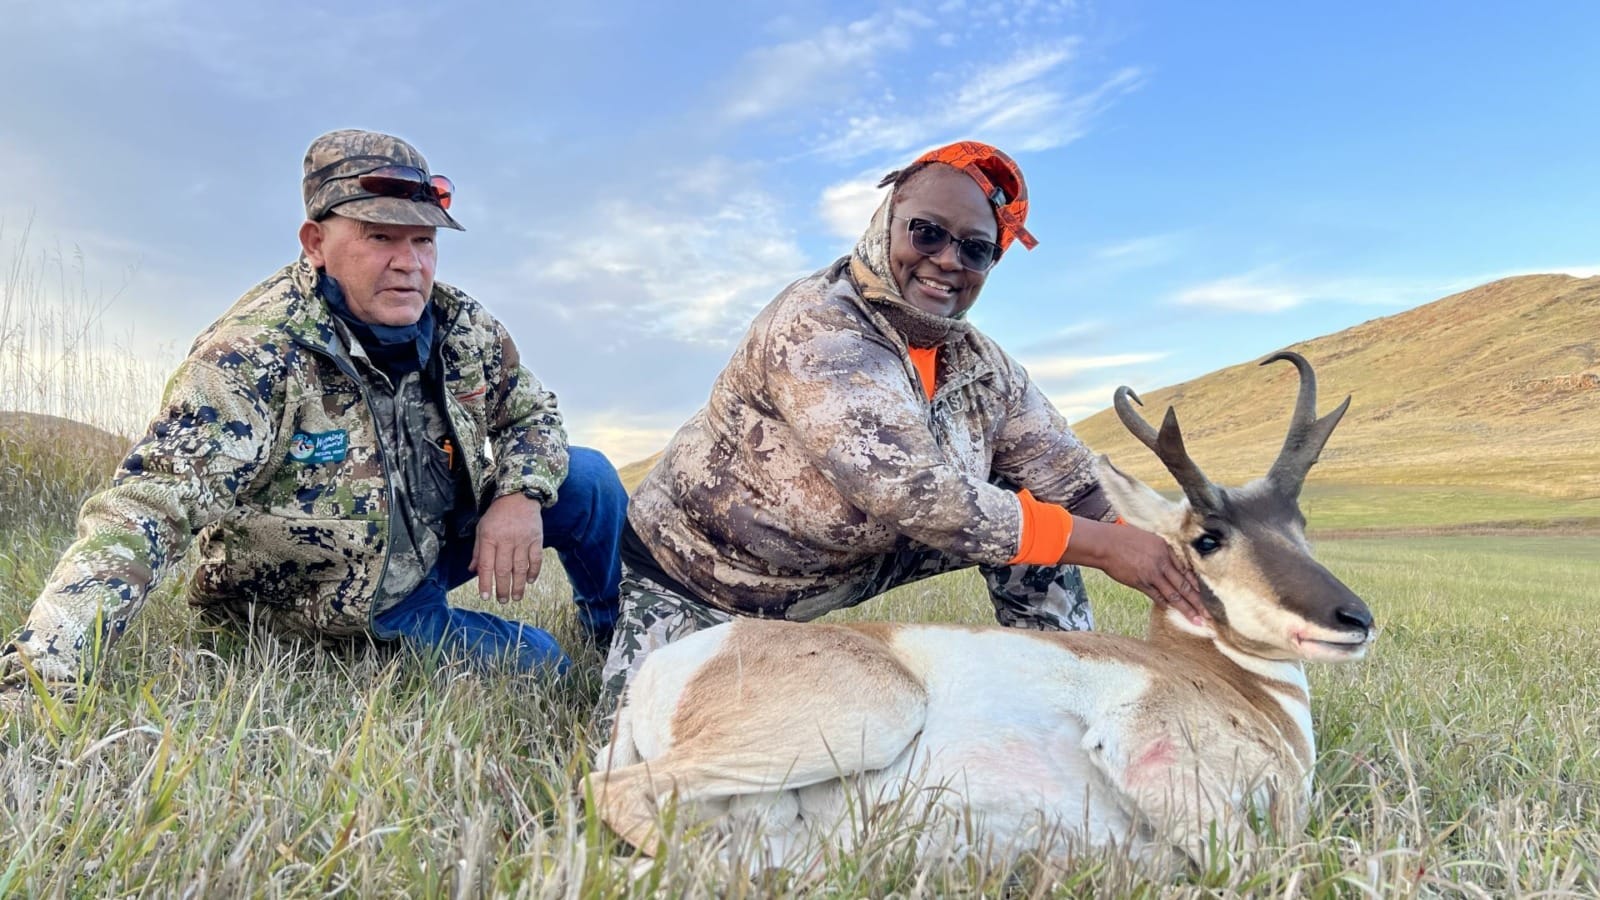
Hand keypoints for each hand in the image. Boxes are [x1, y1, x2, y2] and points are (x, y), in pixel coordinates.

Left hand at [470, 492, 544, 602]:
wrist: (519, 496)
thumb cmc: (497, 514)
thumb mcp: (482, 529)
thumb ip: (478, 551)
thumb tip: (472, 571)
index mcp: (489, 538)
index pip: (486, 565)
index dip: (485, 583)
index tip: (485, 596)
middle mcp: (506, 540)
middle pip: (503, 570)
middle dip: (502, 588)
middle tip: (502, 601)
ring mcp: (522, 540)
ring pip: (520, 568)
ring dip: (518, 585)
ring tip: (516, 597)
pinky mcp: (536, 539)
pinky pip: (536, 559)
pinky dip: (533, 572)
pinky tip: (529, 581)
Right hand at [1073, 520, 1205, 623]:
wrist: (1105, 544)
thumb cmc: (1124, 537)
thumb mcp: (1149, 538)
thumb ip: (1162, 550)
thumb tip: (1171, 563)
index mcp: (1167, 550)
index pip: (1187, 571)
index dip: (1198, 585)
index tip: (1208, 596)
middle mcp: (1163, 562)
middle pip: (1185, 585)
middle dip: (1198, 602)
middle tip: (1209, 615)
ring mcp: (1152, 574)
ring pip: (1174, 594)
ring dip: (1186, 609)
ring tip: (1197, 620)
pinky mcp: (1140, 582)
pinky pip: (1157, 596)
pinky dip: (1166, 604)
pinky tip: (1173, 611)